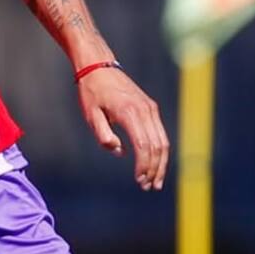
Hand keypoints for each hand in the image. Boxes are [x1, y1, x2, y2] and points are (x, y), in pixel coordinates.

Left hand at [77, 67, 168, 189]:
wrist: (98, 66)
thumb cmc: (91, 92)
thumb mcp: (91, 116)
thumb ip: (104, 136)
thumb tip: (120, 152)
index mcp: (129, 113)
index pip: (143, 146)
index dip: (143, 166)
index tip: (138, 181)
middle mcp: (144, 110)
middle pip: (157, 146)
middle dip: (154, 169)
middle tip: (148, 187)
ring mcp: (150, 108)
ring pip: (163, 141)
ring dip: (160, 163)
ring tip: (155, 181)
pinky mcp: (150, 107)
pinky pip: (160, 133)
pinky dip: (160, 151)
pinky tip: (154, 164)